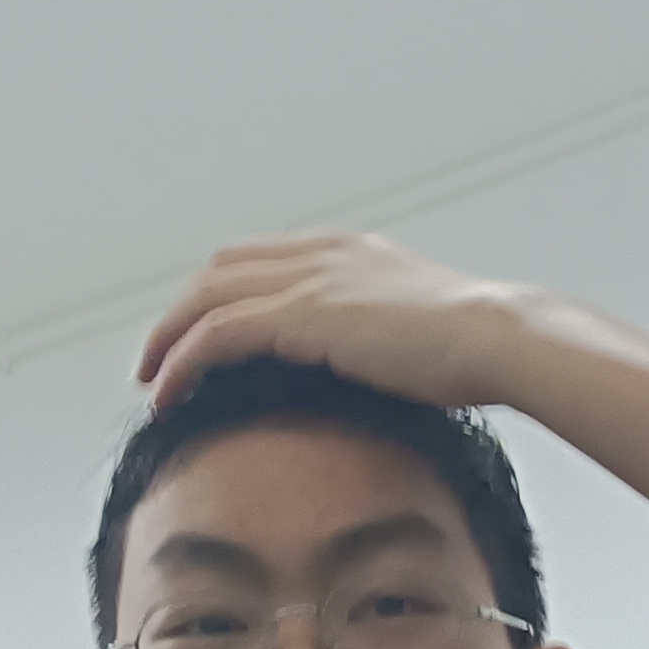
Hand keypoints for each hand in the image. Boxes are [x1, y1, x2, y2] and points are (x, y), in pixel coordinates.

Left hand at [139, 232, 533, 411]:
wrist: (497, 338)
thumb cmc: (478, 350)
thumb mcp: (422, 333)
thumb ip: (387, 338)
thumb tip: (380, 374)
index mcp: (351, 253)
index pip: (262, 259)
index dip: (221, 294)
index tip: (202, 334)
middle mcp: (323, 254)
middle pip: (221, 268)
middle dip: (183, 311)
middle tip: (160, 357)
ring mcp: (310, 280)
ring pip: (207, 296)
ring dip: (168, 338)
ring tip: (151, 381)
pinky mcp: (300, 316)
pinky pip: (217, 333)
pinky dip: (183, 361)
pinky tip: (168, 395)